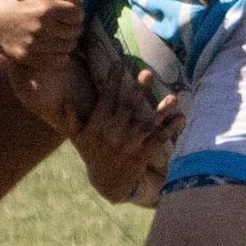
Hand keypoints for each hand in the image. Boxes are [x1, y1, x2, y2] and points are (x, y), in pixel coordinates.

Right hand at [0, 0, 84, 68]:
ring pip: (68, 47)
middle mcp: (41, 27)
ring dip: (68, 41)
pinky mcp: (27, 56)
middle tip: (66, 24)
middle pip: (75, 31)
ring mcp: (34, 44)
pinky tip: (56, 48)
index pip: (78, 14)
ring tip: (61, 35)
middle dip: (74, 26)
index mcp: (46, 7)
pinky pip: (57, 62)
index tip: (69, 12)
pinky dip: (61, 56)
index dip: (76, 12)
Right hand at [75, 62, 183, 206]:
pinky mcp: (142, 155)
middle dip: (139, 89)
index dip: (112, 80)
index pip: (105, 98)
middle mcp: (114, 133)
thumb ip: (71, 119)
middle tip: (148, 72)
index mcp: (98, 125)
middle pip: (129, 107)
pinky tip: (181, 117)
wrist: (107, 183)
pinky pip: (158, 140)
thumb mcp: (78, 138)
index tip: (119, 63)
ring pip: (148, 124)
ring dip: (162, 110)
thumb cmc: (93, 155)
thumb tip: (64, 99)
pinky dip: (171, 129)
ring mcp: (130, 144)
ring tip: (173, 97)